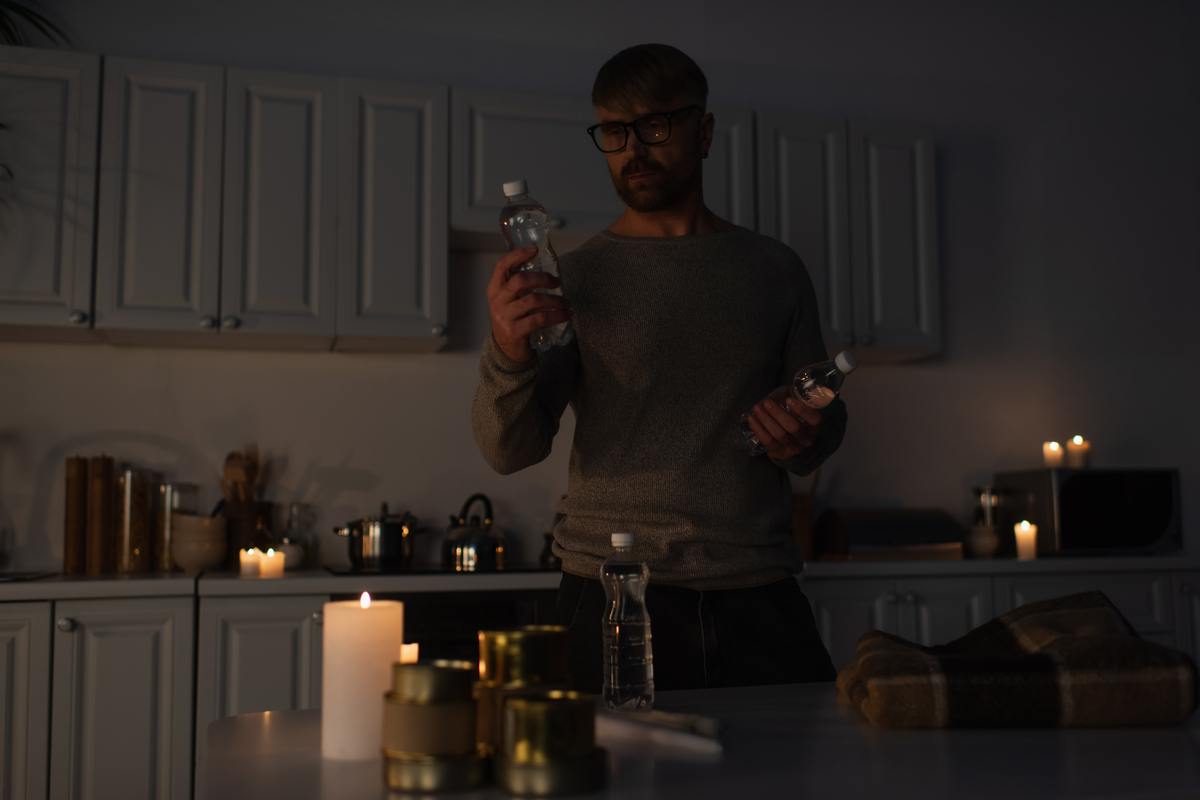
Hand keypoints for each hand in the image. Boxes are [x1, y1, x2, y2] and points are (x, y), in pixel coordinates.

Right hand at [487, 246, 572, 362]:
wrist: (506, 351)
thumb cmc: (512, 320)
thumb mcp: (508, 301)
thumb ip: (518, 287)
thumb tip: (546, 271)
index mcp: (494, 289)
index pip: (502, 266)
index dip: (518, 255)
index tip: (534, 249)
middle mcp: (497, 301)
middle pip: (521, 280)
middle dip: (544, 278)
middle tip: (557, 282)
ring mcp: (504, 316)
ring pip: (534, 300)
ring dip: (556, 300)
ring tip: (567, 303)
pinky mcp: (515, 331)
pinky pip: (540, 319)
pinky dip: (557, 316)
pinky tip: (566, 315)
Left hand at [747, 386, 822, 460]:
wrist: (796, 443)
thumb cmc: (799, 420)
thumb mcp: (805, 410)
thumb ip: (802, 398)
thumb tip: (800, 382)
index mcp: (816, 427)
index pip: (814, 419)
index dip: (802, 409)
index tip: (788, 399)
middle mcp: (807, 439)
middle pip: (793, 427)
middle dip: (777, 413)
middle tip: (767, 403)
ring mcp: (794, 448)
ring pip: (779, 434)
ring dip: (766, 420)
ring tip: (757, 408)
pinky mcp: (781, 453)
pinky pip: (768, 442)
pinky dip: (758, 430)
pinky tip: (752, 419)